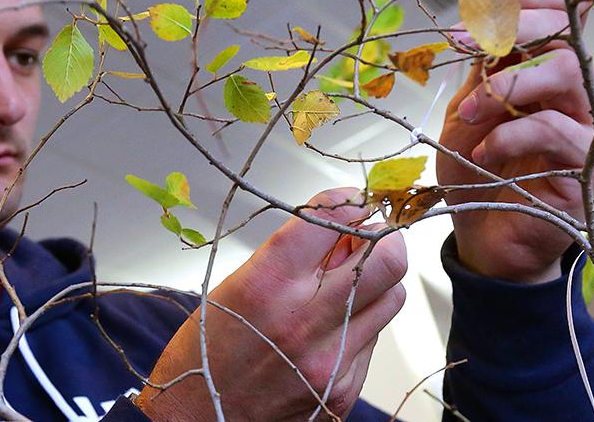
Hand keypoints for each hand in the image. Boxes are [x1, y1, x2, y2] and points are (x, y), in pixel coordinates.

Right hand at [134, 188, 407, 419]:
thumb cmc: (203, 356)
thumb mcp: (233, 288)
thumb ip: (290, 258)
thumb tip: (340, 230)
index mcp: (269, 283)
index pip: (336, 220)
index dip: (351, 203)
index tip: (351, 203)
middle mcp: (304, 320)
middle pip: (388, 260)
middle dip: (384, 240)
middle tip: (366, 240)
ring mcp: (330, 359)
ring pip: (391, 299)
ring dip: (376, 284)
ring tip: (344, 288)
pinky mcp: (343, 390)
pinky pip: (373, 341)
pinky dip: (359, 326)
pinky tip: (328, 331)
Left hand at [437, 0, 593, 282]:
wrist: (487, 238)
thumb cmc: (478, 174)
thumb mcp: (467, 112)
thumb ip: (482, 71)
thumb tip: (481, 22)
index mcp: (549, 69)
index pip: (565, 12)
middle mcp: (579, 90)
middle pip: (569, 34)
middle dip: (518, 26)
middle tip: (468, 39)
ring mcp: (591, 125)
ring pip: (567, 73)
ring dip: (508, 85)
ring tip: (469, 112)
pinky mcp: (592, 163)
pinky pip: (554, 130)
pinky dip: (508, 136)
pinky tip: (481, 154)